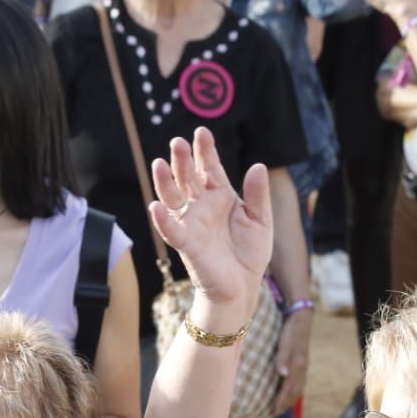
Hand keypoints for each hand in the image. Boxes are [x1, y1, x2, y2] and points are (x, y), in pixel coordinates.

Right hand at [150, 127, 273, 314]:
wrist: (243, 285)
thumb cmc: (250, 252)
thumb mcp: (261, 220)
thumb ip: (258, 194)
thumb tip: (257, 166)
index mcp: (221, 196)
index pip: (209, 168)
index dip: (205, 150)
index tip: (201, 132)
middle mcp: (202, 206)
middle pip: (188, 178)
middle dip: (182, 160)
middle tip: (177, 142)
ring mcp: (191, 223)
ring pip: (173, 197)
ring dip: (165, 182)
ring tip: (159, 164)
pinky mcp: (187, 244)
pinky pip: (172, 230)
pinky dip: (163, 219)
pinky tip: (155, 207)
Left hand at [269, 309, 311, 414]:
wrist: (301, 319)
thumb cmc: (290, 331)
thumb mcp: (285, 344)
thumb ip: (283, 359)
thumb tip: (283, 374)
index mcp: (297, 367)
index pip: (288, 390)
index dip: (280, 402)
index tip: (271, 412)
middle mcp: (302, 370)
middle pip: (294, 393)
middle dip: (284, 405)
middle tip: (272, 415)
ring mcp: (303, 367)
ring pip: (297, 389)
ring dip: (288, 400)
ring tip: (278, 409)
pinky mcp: (301, 364)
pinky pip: (297, 383)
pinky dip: (291, 392)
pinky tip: (285, 393)